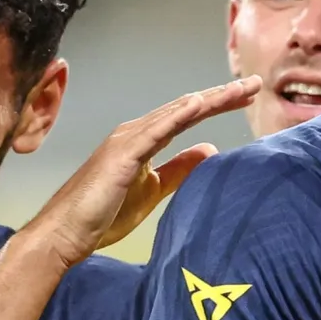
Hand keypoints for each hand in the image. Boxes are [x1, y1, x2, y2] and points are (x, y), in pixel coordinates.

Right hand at [26, 77, 260, 267]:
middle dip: (222, 95)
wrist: (64, 234)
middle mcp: (135, 133)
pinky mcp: (122, 155)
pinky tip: (199, 105)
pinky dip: (177, 116)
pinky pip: (155, 131)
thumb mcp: (154, 190)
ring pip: (175, 113)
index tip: (247, 97)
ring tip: (240, 90)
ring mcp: (127, 141)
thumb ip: (180, 170)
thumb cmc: (102, 215)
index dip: (217, 104)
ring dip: (209, 100)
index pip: (186, 117)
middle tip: (256, 84)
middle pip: (186, 108)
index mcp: (143, 141)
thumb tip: (210, 149)